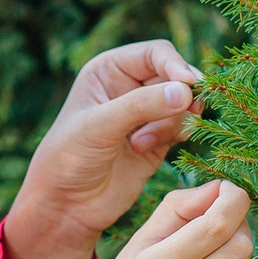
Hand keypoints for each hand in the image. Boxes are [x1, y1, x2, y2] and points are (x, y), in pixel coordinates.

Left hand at [2, 39, 205, 258]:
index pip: (155, 53)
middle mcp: (130, 86)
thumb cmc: (69, 158)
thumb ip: (141, 106)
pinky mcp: (158, 139)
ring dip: (171, 122)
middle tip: (181, 115)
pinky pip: (183, 126)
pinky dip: (175, 136)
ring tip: (139, 144)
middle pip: (176, 76)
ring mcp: (146, 113)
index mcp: (109, 70)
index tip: (189, 84)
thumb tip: (185, 91)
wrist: (67, 205)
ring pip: (184, 103)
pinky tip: (143, 150)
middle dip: (179, 97)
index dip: (175, 65)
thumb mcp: (99, 126)